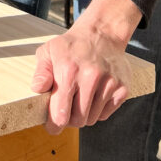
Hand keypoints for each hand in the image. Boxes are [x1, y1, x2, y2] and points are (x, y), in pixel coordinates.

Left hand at [30, 0, 141, 134]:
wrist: (101, 34)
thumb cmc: (71, 46)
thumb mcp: (48, 51)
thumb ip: (41, 72)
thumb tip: (37, 89)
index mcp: (68, 71)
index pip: (61, 112)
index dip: (54, 124)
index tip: (52, 127)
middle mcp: (90, 78)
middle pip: (78, 120)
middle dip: (69, 120)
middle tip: (65, 111)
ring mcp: (109, 83)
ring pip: (92, 119)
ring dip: (84, 115)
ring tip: (79, 99)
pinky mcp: (122, 88)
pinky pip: (105, 114)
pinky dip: (97, 111)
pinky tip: (93, 95)